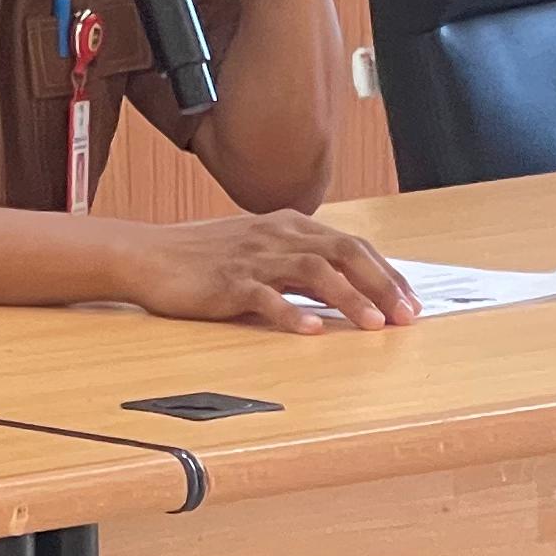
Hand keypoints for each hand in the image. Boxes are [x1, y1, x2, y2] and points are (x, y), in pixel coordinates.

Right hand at [117, 214, 418, 331]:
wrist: (145, 255)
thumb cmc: (202, 257)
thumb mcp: (259, 249)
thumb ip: (300, 262)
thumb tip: (347, 288)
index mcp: (288, 225)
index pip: (352, 245)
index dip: (386, 273)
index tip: (410, 301)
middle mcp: (276, 236)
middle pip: (343, 253)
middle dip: (381, 284)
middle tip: (406, 316)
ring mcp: (252, 258)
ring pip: (313, 271)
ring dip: (349, 298)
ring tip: (372, 325)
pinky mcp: (227, 282)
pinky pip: (264, 297)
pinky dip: (291, 313)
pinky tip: (311, 330)